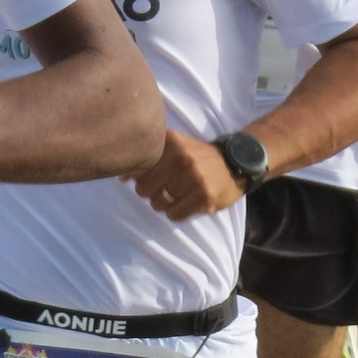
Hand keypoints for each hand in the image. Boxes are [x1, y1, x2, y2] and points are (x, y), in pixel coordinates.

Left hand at [126, 130, 242, 220]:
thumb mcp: (175, 148)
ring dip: (164, 204)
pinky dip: (177, 213)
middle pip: (144, 189)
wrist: (236, 164)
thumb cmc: (198, 157)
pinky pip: (174, 214)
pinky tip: (186, 204)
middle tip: (165, 189)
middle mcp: (181, 157)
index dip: (140, 178)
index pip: (138, 168)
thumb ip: (148, 158)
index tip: (152, 178)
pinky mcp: (204, 195)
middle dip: (151, 193)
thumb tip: (121, 177)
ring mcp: (194, 177)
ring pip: (157, 204)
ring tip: (177, 196)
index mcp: (171, 142)